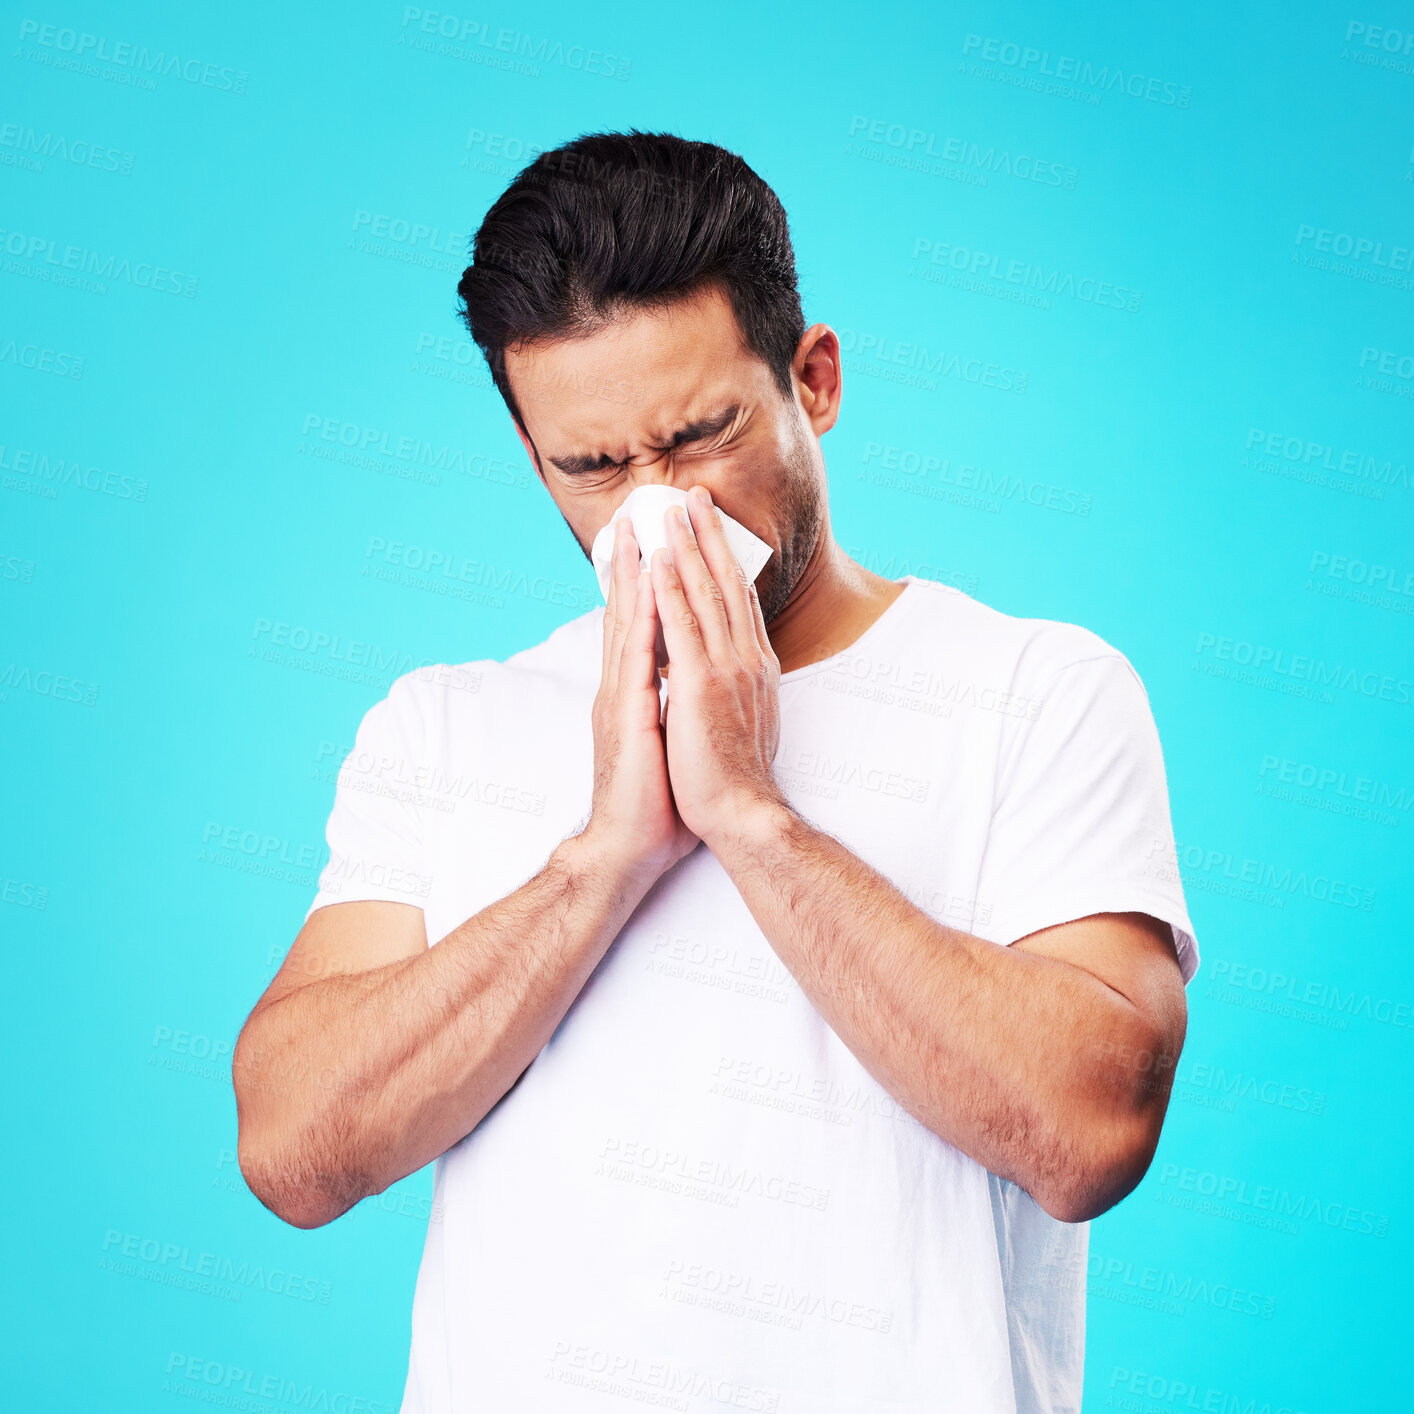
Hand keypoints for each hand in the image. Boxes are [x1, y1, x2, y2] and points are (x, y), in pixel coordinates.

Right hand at [580, 516, 700, 882]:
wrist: (629, 848)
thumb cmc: (653, 804)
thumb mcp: (666, 741)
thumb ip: (669, 707)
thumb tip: (686, 687)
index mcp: (633, 693)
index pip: (640, 626)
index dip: (645, 582)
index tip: (654, 542)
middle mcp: (622, 687)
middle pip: (628, 612)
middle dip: (634, 561)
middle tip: (638, 513)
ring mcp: (620, 697)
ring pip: (627, 622)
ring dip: (633, 573)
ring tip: (638, 529)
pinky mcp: (626, 713)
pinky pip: (636, 654)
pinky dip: (641, 615)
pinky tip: (647, 584)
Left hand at [650, 485, 789, 850]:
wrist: (741, 815)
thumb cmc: (736, 780)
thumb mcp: (744, 721)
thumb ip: (738, 689)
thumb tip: (730, 673)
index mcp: (753, 668)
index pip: (738, 603)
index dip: (725, 561)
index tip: (713, 529)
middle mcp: (744, 660)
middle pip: (726, 584)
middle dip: (709, 536)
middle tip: (695, 496)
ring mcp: (724, 669)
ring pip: (704, 594)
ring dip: (687, 547)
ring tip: (673, 508)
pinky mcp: (700, 685)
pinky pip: (681, 625)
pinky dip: (668, 588)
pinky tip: (656, 559)